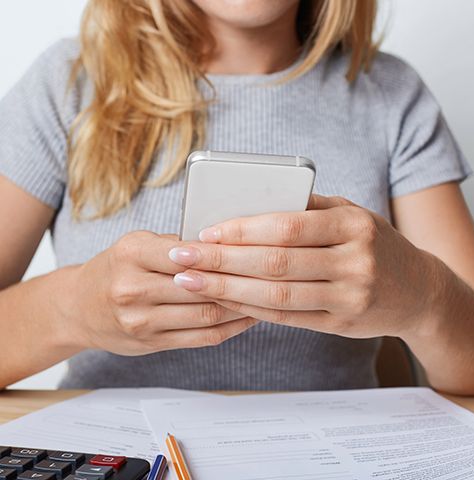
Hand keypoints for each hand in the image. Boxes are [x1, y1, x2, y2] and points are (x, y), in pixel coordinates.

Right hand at [63, 231, 256, 354]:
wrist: (79, 307)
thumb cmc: (114, 268)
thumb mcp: (135, 244)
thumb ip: (175, 243)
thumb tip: (223, 245)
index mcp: (131, 254)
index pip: (188, 253)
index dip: (223, 254)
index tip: (253, 249)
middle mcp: (133, 289)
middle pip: (201, 287)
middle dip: (240, 281)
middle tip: (272, 274)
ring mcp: (141, 322)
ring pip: (206, 315)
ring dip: (242, 307)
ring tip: (267, 296)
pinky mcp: (151, 344)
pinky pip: (201, 337)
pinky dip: (231, 328)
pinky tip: (249, 317)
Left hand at [168, 195, 437, 338]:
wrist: (418, 290)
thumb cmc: (375, 243)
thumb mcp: (351, 215)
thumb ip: (307, 208)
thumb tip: (247, 204)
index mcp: (353, 224)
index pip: (286, 227)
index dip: (241, 230)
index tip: (204, 232)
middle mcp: (355, 261)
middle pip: (275, 263)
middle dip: (222, 261)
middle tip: (182, 259)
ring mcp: (350, 297)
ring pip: (278, 295)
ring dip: (228, 290)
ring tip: (190, 283)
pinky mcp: (342, 324)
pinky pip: (288, 317)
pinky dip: (252, 309)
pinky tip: (224, 301)